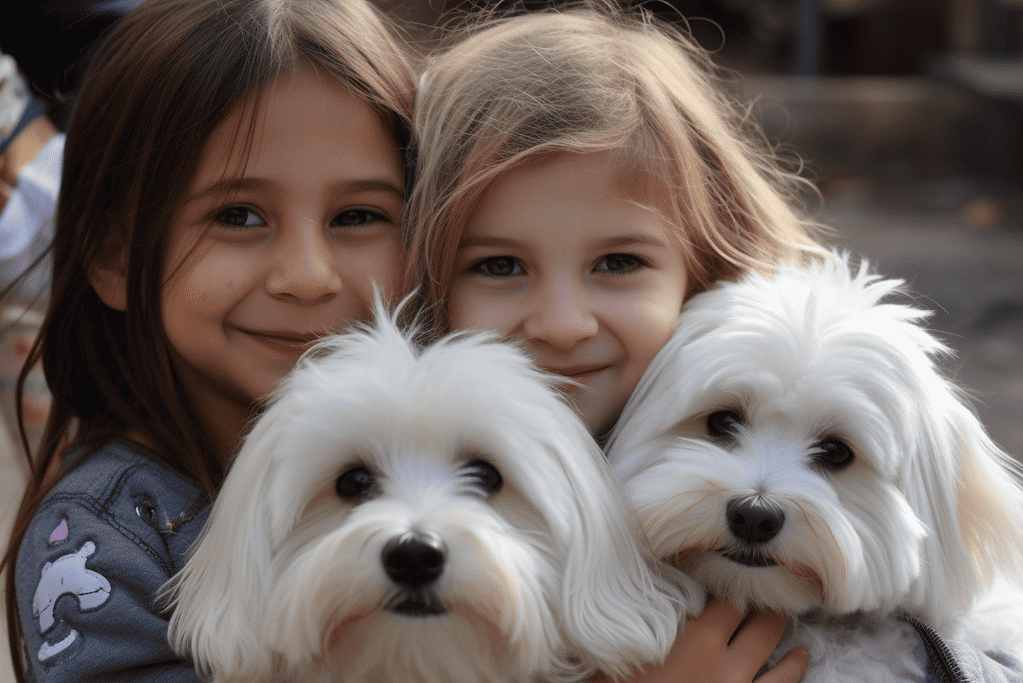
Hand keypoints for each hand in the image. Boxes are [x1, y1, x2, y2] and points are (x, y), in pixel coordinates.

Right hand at [593, 597, 807, 682]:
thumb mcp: (630, 651)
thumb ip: (651, 621)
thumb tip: (661, 592)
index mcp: (694, 640)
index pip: (725, 597)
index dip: (727, 583)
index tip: (727, 573)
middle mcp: (724, 661)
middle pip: (754, 617)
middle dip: (756, 600)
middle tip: (755, 588)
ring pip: (772, 646)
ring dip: (776, 626)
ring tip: (779, 613)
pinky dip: (794, 666)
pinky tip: (800, 655)